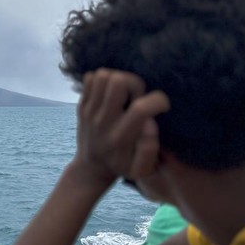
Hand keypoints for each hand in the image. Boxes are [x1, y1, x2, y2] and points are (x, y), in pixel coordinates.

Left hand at [72, 69, 169, 187]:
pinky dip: (103, 80)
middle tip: (138, 96)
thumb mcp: (141, 169)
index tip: (162, 105)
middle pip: (118, 81)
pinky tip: (111, 93)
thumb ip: (149, 150)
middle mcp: (103, 122)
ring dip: (119, 79)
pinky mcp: (81, 105)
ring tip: (125, 92)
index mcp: (120, 137)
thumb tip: (150, 124)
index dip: (158, 100)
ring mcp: (89, 111)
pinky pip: (90, 78)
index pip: (140, 109)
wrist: (90, 167)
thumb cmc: (122, 165)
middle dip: (136, 83)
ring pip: (103, 76)